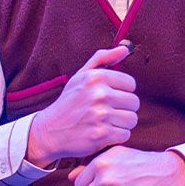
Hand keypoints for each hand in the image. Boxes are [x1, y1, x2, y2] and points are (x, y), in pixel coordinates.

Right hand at [26, 44, 138, 165]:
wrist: (50, 131)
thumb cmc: (69, 101)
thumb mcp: (81, 75)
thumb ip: (103, 58)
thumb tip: (125, 49)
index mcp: (96, 77)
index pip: (131, 84)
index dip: (122, 91)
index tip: (109, 97)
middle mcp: (99, 94)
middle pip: (134, 102)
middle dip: (124, 108)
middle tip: (107, 111)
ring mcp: (101, 115)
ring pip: (132, 119)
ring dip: (122, 123)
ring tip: (106, 122)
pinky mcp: (102, 134)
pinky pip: (125, 135)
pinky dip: (116, 136)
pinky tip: (103, 133)